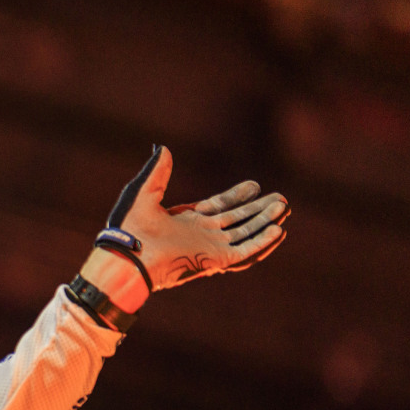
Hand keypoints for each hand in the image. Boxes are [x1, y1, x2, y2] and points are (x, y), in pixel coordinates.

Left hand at [102, 146, 288, 290]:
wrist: (126, 257)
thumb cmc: (129, 228)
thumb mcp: (142, 192)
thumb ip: (157, 172)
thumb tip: (162, 148)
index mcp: (185, 222)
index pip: (219, 208)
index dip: (237, 197)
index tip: (255, 186)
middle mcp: (199, 236)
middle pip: (237, 222)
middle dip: (259, 211)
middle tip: (281, 199)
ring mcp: (207, 249)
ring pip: (244, 235)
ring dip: (264, 223)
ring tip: (284, 208)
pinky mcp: (214, 261)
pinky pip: (244, 252)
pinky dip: (261, 242)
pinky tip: (278, 230)